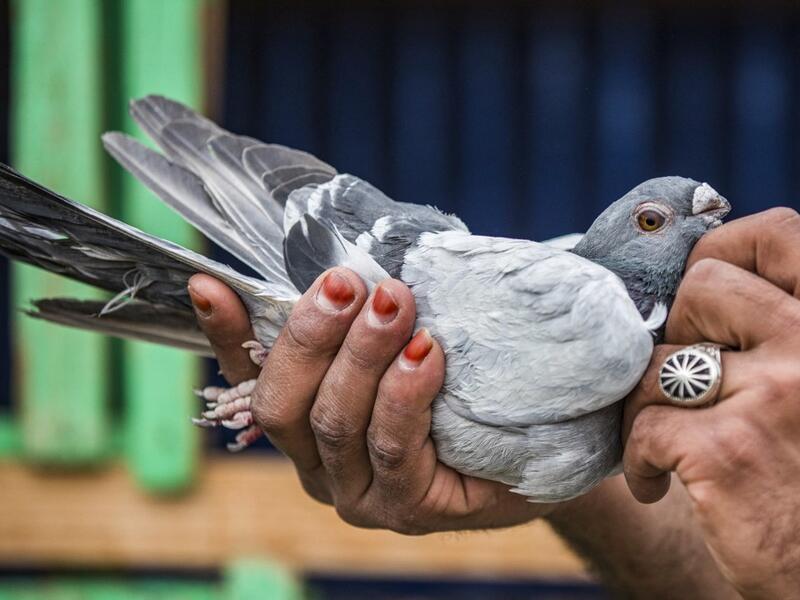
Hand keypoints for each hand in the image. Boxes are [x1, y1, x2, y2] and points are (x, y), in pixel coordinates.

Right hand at [189, 268, 549, 533]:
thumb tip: (355, 258)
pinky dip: (403, 394)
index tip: (212, 283)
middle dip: (311, 336)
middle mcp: (319, 462)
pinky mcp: (406, 509)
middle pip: (283, 403)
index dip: (229, 333)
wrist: (538, 447)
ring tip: (393, 303)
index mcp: (307, 422)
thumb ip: (371, 314)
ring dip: (360, 355)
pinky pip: (392, 447)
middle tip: (349, 283)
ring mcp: (359, 492)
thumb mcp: (411, 337)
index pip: (255, 376)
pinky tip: (425, 354)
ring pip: (333, 422)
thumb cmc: (467, 386)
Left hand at [623, 208, 799, 597]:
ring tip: (667, 439)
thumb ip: (771, 327)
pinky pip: (644, 423)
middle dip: (677, 333)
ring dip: (646, 403)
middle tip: (686, 381)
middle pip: (699, 289)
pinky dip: (639, 458)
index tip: (697, 285)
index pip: (777, 234)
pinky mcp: (728, 450)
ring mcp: (776, 395)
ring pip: (658, 360)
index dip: (722, 248)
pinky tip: (658, 482)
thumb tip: (690, 279)